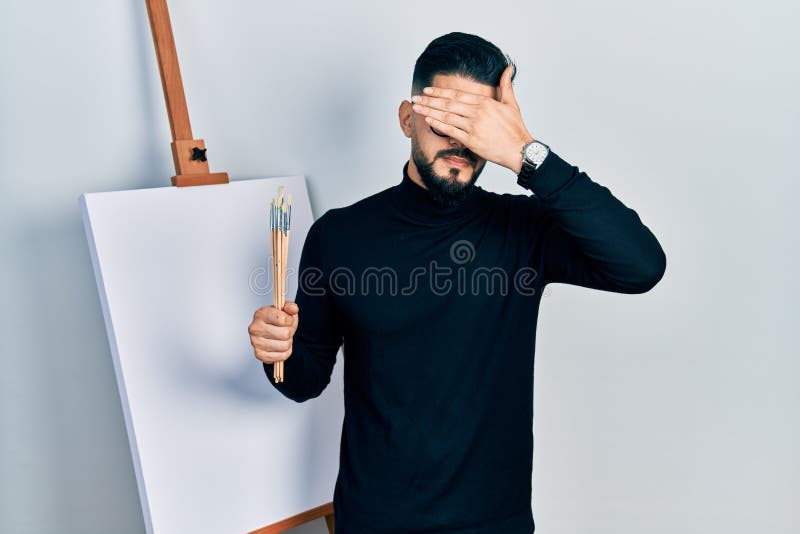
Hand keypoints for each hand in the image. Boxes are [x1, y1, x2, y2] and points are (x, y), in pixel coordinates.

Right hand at [248, 301, 298, 363]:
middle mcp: (255, 328)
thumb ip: (291, 307)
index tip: (287, 320)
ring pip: (284, 346)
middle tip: (285, 330)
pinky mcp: (259, 354)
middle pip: (285, 334)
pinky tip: (279, 347)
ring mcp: (255, 342)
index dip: (290, 320)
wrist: (272, 334)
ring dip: (288, 343)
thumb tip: (293, 309)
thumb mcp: (286, 311)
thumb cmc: (278, 322)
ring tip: (282, 338)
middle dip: (289, 333)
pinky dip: (284, 353)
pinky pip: (281, 356)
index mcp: (261, 314)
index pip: (283, 319)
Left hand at [411, 65, 534, 173]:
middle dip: (429, 100)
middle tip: (416, 97)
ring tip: (417, 107)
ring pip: (447, 116)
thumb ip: (506, 85)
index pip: (457, 94)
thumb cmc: (515, 128)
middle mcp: (477, 112)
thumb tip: (508, 68)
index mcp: (485, 102)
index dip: (440, 92)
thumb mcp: (511, 104)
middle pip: (448, 104)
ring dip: (429, 110)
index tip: (428, 90)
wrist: (519, 149)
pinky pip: (451, 131)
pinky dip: (438, 124)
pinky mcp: (471, 140)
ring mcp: (473, 126)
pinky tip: (428, 119)